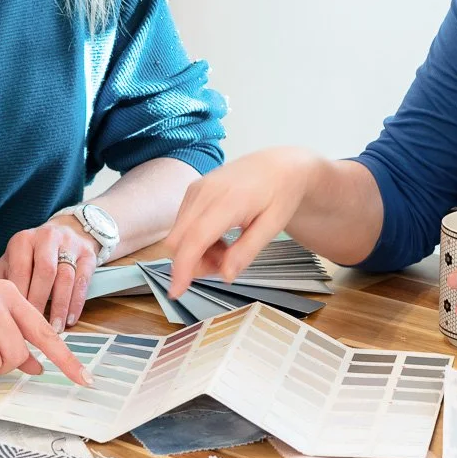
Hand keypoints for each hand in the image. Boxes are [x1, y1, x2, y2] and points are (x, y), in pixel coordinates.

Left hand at [0, 215, 98, 331]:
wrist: (68, 230)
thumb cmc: (34, 253)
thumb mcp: (13, 258)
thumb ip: (3, 278)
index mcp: (23, 240)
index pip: (20, 269)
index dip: (19, 296)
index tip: (16, 319)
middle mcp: (47, 238)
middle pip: (45, 271)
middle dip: (40, 301)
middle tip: (35, 327)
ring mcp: (70, 245)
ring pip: (66, 277)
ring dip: (60, 306)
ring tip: (54, 328)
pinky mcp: (88, 255)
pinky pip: (82, 281)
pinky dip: (76, 303)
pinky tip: (70, 319)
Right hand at [163, 147, 321, 294]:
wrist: (278, 165)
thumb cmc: (279, 193)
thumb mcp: (273, 225)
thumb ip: (247, 250)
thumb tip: (225, 276)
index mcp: (228, 200)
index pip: (195, 239)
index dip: (183, 268)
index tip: (177, 292)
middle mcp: (205, 191)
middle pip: (178, 240)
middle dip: (194, 263)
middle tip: (225, 265)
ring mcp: (196, 189)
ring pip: (178, 235)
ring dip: (197, 252)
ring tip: (228, 249)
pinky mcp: (193, 191)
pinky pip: (183, 224)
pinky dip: (196, 240)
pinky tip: (220, 237)